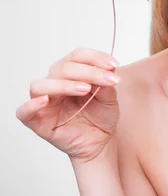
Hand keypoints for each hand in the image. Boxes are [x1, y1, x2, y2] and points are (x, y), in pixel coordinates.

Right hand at [16, 48, 120, 163]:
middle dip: (88, 71)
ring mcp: (45, 102)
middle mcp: (55, 83)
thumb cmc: (101, 116)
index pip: (77, 56)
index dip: (95, 57)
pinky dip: (31, 105)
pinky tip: (45, 101)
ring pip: (41, 85)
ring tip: (86, 89)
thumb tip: (107, 68)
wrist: (100, 141)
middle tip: (107, 80)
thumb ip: (105, 82)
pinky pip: (24, 111)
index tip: (113, 64)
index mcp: (72, 73)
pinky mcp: (37, 121)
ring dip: (64, 84)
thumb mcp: (109, 97)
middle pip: (62, 68)